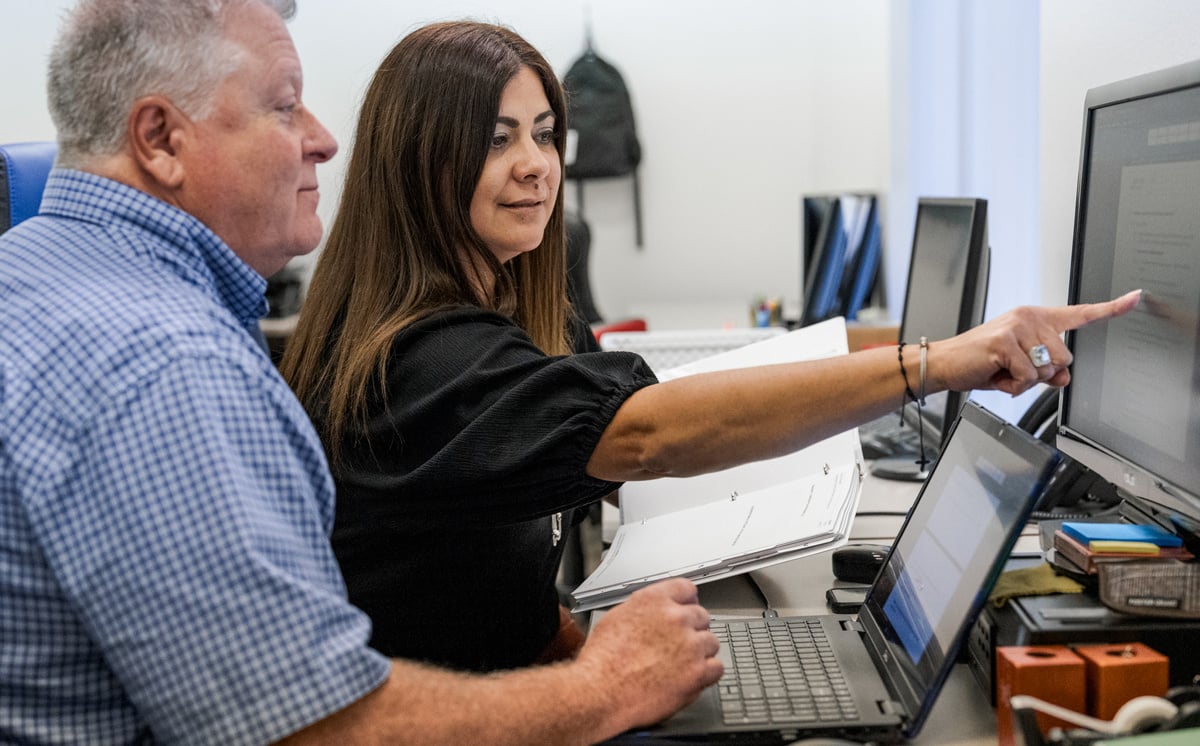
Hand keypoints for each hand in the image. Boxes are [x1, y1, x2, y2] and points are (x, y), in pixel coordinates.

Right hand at [574, 578, 722, 730]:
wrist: (600, 692)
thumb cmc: (602, 661)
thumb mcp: (617, 618)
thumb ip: (643, 610)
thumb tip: (654, 612)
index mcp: (654, 600)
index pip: (687, 589)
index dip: (686, 602)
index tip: (687, 609)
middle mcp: (675, 618)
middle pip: (702, 616)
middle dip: (692, 629)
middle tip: (678, 644)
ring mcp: (689, 645)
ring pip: (711, 642)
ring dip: (700, 652)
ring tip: (681, 664)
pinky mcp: (697, 672)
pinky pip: (716, 667)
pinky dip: (707, 673)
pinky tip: (692, 676)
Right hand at [931, 290, 1140, 395]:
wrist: (945, 364)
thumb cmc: (981, 362)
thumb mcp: (1019, 367)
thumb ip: (1047, 371)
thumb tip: (1063, 378)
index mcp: (1035, 318)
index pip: (1079, 313)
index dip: (1109, 309)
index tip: (1134, 299)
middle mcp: (1028, 317)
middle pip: (1065, 357)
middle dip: (1043, 373)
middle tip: (1014, 369)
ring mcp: (1017, 327)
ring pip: (1048, 368)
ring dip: (1026, 380)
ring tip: (1004, 371)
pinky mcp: (1005, 342)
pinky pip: (1028, 376)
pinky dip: (1013, 385)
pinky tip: (997, 375)